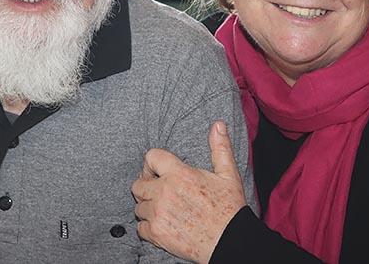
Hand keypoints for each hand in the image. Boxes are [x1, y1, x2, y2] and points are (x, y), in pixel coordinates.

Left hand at [132, 122, 246, 263]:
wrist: (230, 243)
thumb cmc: (230, 209)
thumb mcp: (228, 175)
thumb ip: (220, 148)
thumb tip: (218, 124)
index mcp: (180, 174)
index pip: (150, 157)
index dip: (153, 163)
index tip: (157, 171)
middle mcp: (165, 192)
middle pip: (138, 184)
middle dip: (147, 187)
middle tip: (159, 192)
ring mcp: (158, 213)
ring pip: (139, 207)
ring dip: (148, 208)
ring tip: (164, 210)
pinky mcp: (156, 233)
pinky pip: (140, 227)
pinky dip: (148, 227)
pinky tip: (163, 225)